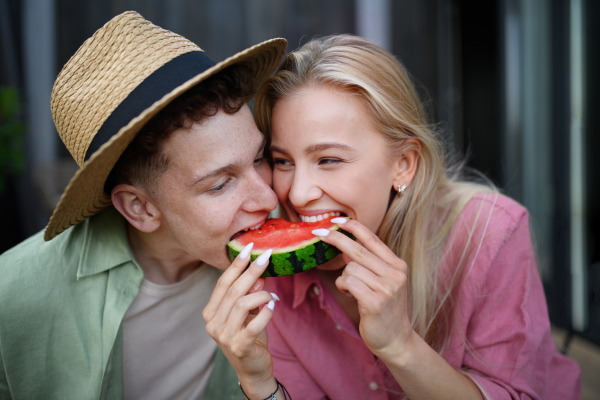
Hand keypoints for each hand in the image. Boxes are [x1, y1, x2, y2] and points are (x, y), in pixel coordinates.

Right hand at [202, 245, 279, 397]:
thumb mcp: (249, 312)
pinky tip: (273, 306)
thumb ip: (251, 294)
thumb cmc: (250, 337)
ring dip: (261, 294)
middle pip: (233, 290)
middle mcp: (213, 323)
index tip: (249, 248)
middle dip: (251, 271)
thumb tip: (259, 274)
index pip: (223, 283)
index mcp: (211, 312)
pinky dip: (266, 312)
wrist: (253, 369)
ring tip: (273, 294)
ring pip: (243, 304)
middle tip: (267, 257)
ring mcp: (224, 336)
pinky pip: (254, 324)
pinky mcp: (239, 346)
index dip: (236, 265)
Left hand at [313, 218, 412, 359]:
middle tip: (318, 233)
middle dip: (335, 238)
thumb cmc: (385, 309)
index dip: (353, 227)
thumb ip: (371, 264)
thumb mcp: (384, 282)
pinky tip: (349, 294)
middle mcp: (394, 274)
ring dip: (344, 278)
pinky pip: (348, 283)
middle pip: (358, 249)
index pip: (372, 238)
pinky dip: (344, 286)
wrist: (396, 340)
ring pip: (350, 268)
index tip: (337, 220)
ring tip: (351, 289)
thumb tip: (344, 244)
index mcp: (397, 265)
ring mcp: (387, 288)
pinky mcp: (375, 302)